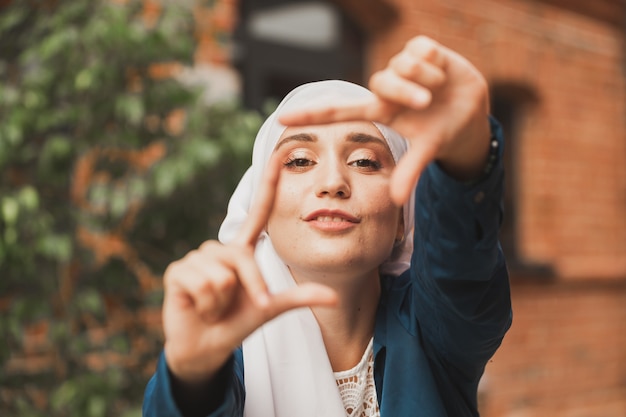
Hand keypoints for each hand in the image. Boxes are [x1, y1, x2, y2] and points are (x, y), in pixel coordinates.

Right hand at [162, 154, 337, 384]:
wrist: (206, 347)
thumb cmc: (238, 322)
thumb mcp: (271, 309)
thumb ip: (299, 298)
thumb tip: (334, 298)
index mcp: (243, 251)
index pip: (258, 212)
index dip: (268, 184)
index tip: (279, 153)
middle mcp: (220, 249)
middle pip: (243, 259)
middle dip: (247, 289)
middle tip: (232, 306)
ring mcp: (197, 258)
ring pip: (222, 276)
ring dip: (223, 301)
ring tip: (214, 306)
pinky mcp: (178, 272)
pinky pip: (202, 284)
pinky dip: (207, 305)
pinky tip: (199, 308)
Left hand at [279, 36, 491, 204]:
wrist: (471, 109)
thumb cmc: (440, 131)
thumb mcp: (426, 151)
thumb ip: (409, 172)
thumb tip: (395, 201)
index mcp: (380, 111)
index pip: (338, 112)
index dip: (311, 115)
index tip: (280, 118)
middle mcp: (385, 88)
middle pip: (381, 81)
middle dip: (407, 93)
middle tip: (427, 103)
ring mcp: (401, 67)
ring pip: (403, 64)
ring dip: (425, 80)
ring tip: (437, 90)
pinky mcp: (420, 49)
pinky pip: (421, 50)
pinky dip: (436, 63)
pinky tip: (441, 72)